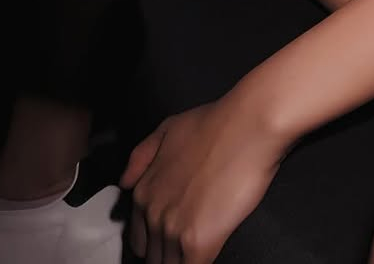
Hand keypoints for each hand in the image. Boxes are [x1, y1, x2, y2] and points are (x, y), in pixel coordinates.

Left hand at [120, 92, 288, 263]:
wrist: (248, 126)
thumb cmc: (214, 124)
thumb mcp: (168, 129)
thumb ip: (141, 157)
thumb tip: (125, 183)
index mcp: (144, 191)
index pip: (140, 239)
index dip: (156, 241)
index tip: (174, 238)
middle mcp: (152, 213)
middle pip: (153, 257)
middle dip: (169, 254)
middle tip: (189, 242)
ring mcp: (173, 230)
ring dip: (183, 259)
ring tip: (199, 247)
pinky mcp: (198, 243)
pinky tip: (208, 251)